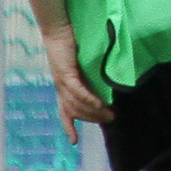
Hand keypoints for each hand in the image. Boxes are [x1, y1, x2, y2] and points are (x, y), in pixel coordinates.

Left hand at [40, 23, 113, 139]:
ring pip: (78, 105)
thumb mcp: (79, 64)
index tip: (74, 141)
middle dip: (93, 119)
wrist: (58, 29)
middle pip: (75, 112)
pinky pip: (78, 92)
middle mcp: (60, 87)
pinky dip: (90, 100)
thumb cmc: (70, 43)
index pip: (63, 111)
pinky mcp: (66, 74)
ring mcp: (62, 82)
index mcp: (62, 87)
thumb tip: (104, 82)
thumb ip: (88, 75)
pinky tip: (101, 104)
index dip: (68, 127)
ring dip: (95, 112)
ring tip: (111, 113)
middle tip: (111, 118)